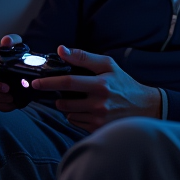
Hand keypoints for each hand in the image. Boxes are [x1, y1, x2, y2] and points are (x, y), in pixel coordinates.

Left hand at [31, 46, 160, 130]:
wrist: (144, 107)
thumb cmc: (123, 83)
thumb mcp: (107, 65)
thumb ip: (83, 57)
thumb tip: (61, 50)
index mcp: (101, 84)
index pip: (68, 82)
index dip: (49, 82)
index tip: (36, 82)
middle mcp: (100, 103)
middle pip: (64, 102)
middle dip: (58, 97)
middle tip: (65, 93)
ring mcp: (99, 118)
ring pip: (68, 113)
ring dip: (68, 107)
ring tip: (82, 101)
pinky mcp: (98, 129)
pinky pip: (75, 122)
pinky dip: (76, 116)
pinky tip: (88, 110)